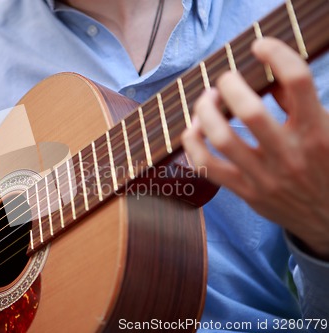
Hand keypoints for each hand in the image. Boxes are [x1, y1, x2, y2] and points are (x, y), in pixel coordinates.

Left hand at [182, 37, 328, 259]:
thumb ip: (300, 104)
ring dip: (205, 112)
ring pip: (221, 138)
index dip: (277, 55)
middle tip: (225, 78)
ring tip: (206, 99)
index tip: (261, 46)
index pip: (297, 82)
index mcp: (317, 133)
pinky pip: (207, 167)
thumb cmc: (326, 167)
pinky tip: (193, 129)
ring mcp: (265, 177)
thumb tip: (270, 77)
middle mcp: (290, 155)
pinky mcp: (245, 192)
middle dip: (230, 85)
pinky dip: (192, 144)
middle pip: (250, 111)